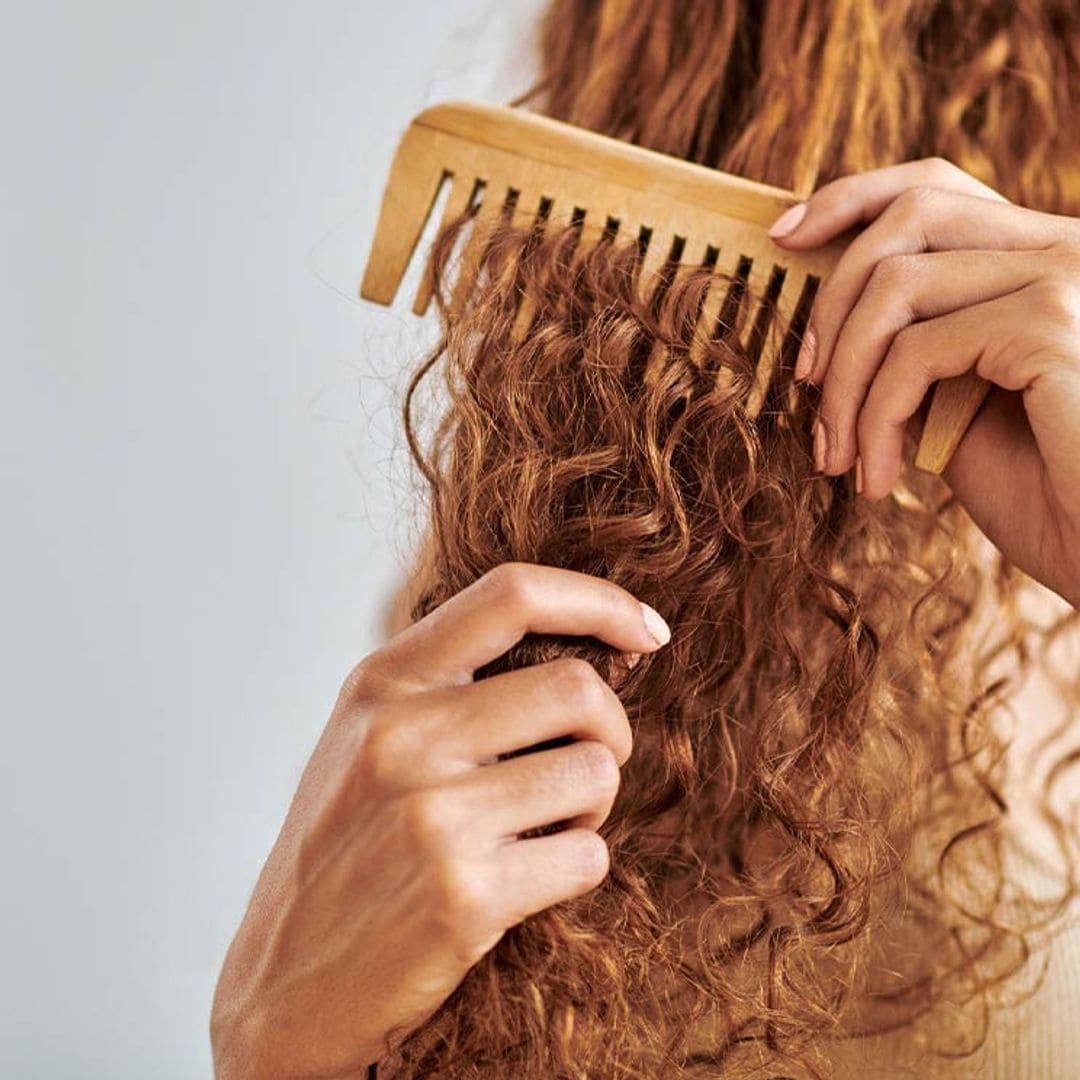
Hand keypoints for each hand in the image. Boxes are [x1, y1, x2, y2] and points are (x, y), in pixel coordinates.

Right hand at [210, 562, 669, 1078]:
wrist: (283, 984)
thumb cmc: (344, 849)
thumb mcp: (369, 736)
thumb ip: (453, 684)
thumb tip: (597, 651)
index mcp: (381, 682)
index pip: (512, 594)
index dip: (600, 601)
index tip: (647, 632)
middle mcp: (402, 736)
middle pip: (579, 688)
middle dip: (610, 729)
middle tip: (579, 766)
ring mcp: (431, 815)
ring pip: (597, 771)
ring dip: (591, 806)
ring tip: (539, 829)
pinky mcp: (464, 895)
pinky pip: (589, 855)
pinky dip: (577, 866)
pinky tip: (525, 879)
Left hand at [768, 158, 1079, 608]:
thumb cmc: (1049, 498)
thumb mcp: (959, 413)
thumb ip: (913, 356)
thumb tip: (830, 332)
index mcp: (1047, 259)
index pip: (938, 189)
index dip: (853, 199)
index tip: (784, 236)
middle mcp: (1067, 249)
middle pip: (910, 217)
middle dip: (831, 301)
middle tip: (805, 384)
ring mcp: (1067, 279)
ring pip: (896, 288)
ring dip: (843, 382)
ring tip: (836, 456)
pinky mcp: (1052, 325)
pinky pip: (915, 353)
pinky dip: (873, 419)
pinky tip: (876, 480)